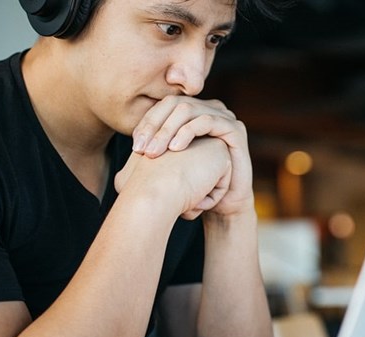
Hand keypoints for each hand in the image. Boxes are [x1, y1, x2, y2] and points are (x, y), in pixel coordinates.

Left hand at [131, 96, 253, 216]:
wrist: (222, 205)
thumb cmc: (194, 185)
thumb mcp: (169, 165)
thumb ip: (154, 150)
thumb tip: (129, 148)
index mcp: (193, 113)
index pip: (164, 106)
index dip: (147, 123)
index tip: (134, 147)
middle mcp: (208, 109)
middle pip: (174, 104)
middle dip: (155, 126)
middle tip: (142, 150)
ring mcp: (224, 116)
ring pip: (188, 110)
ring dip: (167, 130)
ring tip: (155, 152)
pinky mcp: (235, 128)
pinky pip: (208, 121)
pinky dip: (188, 132)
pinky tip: (176, 149)